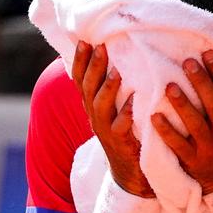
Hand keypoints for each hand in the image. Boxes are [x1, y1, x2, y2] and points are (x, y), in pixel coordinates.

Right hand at [72, 42, 149, 195]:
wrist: (130, 172)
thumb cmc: (126, 132)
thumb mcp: (114, 107)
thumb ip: (111, 86)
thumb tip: (114, 54)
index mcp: (92, 104)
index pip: (80, 78)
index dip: (79, 61)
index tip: (83, 41)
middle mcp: (94, 115)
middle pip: (88, 88)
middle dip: (93, 67)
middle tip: (101, 47)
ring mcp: (105, 130)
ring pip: (100, 106)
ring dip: (108, 88)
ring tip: (116, 72)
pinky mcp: (120, 143)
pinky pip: (120, 127)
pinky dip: (125, 114)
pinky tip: (133, 102)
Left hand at [151, 53, 212, 193]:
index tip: (208, 53)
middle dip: (201, 82)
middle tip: (187, 62)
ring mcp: (209, 148)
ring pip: (196, 124)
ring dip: (182, 105)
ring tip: (170, 86)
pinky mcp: (193, 161)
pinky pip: (178, 146)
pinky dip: (166, 132)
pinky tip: (154, 116)